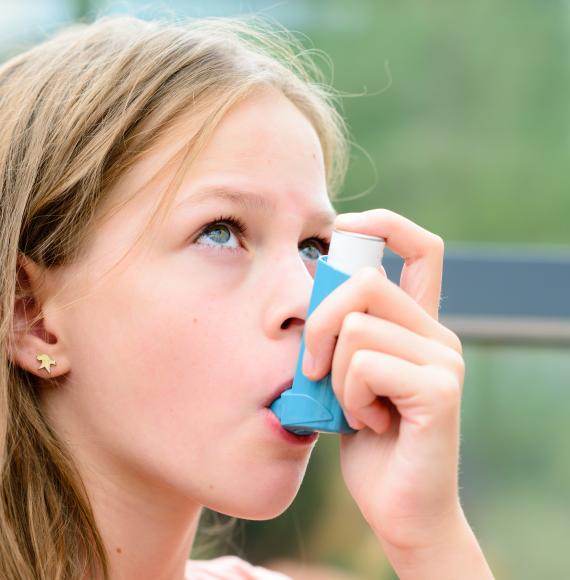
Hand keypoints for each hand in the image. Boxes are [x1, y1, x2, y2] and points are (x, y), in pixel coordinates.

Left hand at [301, 209, 467, 552]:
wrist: (398, 507)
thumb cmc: (367, 441)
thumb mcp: (345, 376)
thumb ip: (340, 334)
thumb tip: (312, 290)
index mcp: (416, 324)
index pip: (420, 247)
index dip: (382, 224)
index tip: (341, 227)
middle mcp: (437, 334)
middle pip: (363, 281)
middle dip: (318, 323)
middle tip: (313, 369)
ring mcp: (443, 360)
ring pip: (355, 328)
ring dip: (334, 375)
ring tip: (354, 408)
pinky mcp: (439, 390)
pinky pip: (364, 366)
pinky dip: (349, 398)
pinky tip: (369, 424)